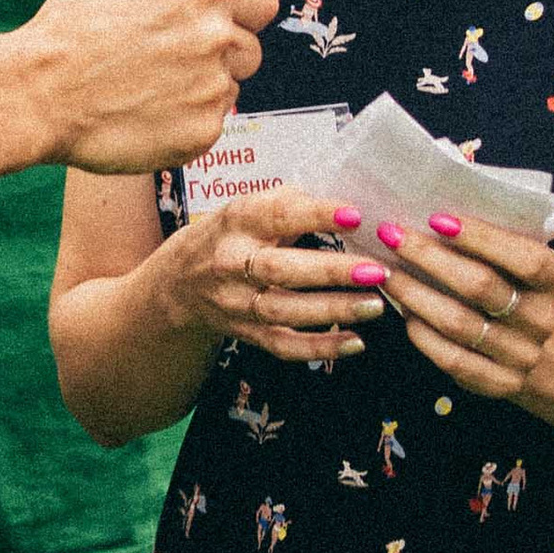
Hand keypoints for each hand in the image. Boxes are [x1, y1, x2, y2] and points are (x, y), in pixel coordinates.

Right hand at [24, 0, 275, 173]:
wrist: (38, 93)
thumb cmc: (75, 25)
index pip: (262, 0)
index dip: (236, 6)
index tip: (203, 15)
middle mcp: (218, 42)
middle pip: (248, 47)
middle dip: (216, 48)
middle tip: (164, 50)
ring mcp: (212, 92)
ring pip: (228, 87)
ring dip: (200, 85)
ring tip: (149, 80)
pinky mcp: (200, 135)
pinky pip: (209, 124)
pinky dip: (185, 121)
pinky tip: (147, 109)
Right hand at [164, 191, 384, 368]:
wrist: (178, 283)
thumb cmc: (226, 237)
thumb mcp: (245, 209)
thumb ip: (288, 204)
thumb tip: (343, 205)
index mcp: (236, 222)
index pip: (276, 215)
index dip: (315, 214)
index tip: (355, 216)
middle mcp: (231, 263)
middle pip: (280, 269)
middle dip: (331, 271)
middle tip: (376, 270)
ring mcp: (237, 303)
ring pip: (285, 311)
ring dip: (333, 310)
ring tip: (375, 304)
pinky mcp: (245, 333)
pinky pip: (284, 345)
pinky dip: (321, 347)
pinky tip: (355, 342)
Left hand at [372, 211, 553, 398]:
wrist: (527, 341)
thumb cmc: (508, 284)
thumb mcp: (512, 259)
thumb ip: (485, 241)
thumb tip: (429, 216)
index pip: (523, 258)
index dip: (481, 238)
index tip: (436, 218)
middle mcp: (542, 319)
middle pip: (481, 287)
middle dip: (430, 257)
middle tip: (392, 236)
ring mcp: (523, 355)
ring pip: (459, 323)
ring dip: (415, 294)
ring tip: (386, 271)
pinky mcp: (500, 383)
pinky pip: (452, 358)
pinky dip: (422, 333)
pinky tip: (403, 311)